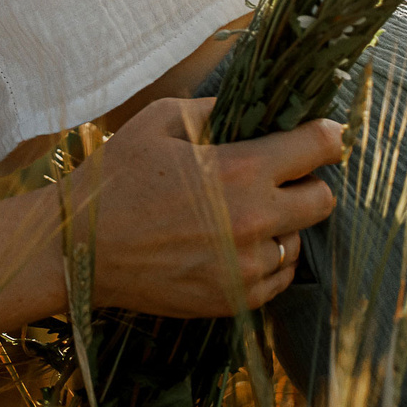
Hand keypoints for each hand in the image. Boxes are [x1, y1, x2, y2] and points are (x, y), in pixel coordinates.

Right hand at [71, 97, 340, 316]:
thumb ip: (213, 109)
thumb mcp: (157, 121)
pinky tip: (230, 245)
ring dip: (280, 225)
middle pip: (324, 200)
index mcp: (240, 170)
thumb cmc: (115, 178)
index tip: (325, 134)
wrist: (79, 249)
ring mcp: (248, 267)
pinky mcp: (237, 300)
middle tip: (278, 178)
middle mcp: (255, 221)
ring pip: (299, 241)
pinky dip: (264, 259)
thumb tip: (252, 107)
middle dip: (307, 182)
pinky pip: (277, 276)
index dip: (328, 135)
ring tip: (237, 216)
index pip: (319, 147)